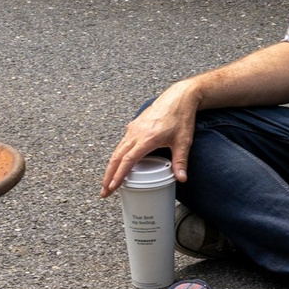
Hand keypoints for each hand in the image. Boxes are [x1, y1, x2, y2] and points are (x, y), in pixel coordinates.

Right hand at [103, 79, 202, 196]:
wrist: (178, 97)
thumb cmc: (181, 117)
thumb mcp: (183, 141)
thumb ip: (180, 161)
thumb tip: (181, 178)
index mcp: (147, 138)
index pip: (128, 160)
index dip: (119, 175)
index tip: (112, 187)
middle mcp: (136, 133)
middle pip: (116, 157)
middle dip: (108, 176)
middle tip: (104, 192)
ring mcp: (133, 128)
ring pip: (117, 150)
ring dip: (111, 167)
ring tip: (108, 182)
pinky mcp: (134, 125)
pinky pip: (122, 143)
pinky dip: (117, 156)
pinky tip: (118, 164)